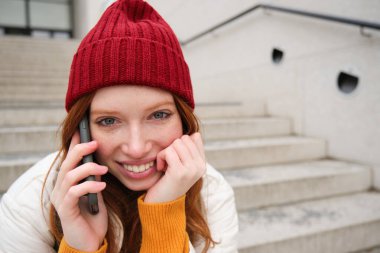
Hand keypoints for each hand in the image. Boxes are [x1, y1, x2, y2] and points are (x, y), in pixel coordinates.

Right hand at [50, 131, 107, 250]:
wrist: (91, 240)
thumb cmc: (93, 216)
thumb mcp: (95, 192)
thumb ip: (93, 178)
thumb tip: (97, 163)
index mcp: (67, 183)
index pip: (68, 160)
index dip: (73, 144)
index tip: (81, 130)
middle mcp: (60, 189)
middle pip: (66, 164)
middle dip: (80, 150)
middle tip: (94, 143)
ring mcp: (61, 200)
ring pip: (69, 176)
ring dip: (88, 169)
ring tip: (103, 169)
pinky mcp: (65, 210)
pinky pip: (74, 192)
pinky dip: (89, 186)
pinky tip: (101, 186)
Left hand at [144, 133, 205, 202]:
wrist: (162, 205)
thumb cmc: (168, 182)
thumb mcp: (182, 165)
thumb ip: (189, 151)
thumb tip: (195, 134)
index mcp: (202, 164)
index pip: (194, 138)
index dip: (180, 145)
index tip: (175, 159)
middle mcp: (200, 167)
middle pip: (184, 139)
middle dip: (172, 147)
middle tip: (168, 162)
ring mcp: (191, 170)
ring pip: (176, 143)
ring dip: (165, 152)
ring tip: (165, 165)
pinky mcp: (180, 172)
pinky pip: (169, 151)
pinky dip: (161, 157)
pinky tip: (161, 168)